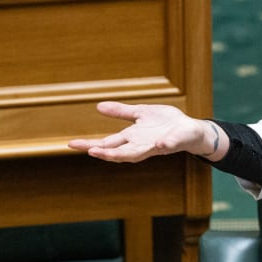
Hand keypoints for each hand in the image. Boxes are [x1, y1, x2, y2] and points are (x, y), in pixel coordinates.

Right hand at [67, 101, 216, 162]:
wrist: (191, 129)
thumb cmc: (166, 123)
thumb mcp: (141, 113)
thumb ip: (121, 112)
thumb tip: (98, 107)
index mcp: (132, 137)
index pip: (107, 142)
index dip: (90, 144)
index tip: (71, 144)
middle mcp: (141, 144)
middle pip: (118, 151)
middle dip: (104, 152)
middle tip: (89, 151)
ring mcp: (156, 145)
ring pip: (138, 153)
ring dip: (124, 154)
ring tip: (108, 154)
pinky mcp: (173, 142)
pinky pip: (168, 145)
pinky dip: (163, 145)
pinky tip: (158, 144)